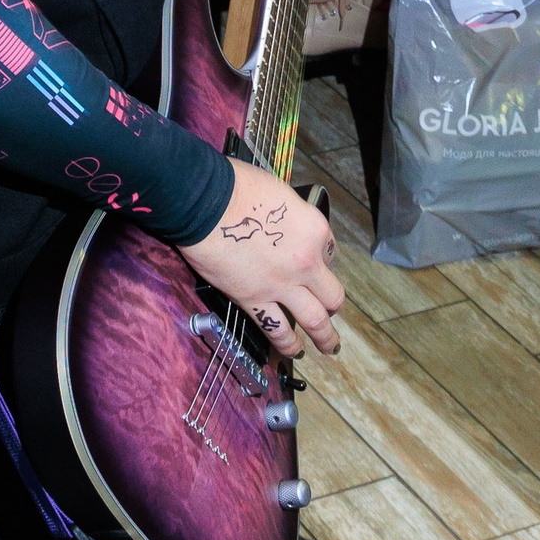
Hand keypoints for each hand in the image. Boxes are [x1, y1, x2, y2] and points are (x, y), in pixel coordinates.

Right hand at [180, 161, 345, 356]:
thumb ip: (291, 218)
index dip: (321, 260)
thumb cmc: (239, 187)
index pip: (329, 253)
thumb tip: (286, 228)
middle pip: (332, 294)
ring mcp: (282, 285)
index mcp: (315, 231)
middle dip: (333, 306)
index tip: (313, 265)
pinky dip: (287, 345)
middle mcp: (307, 262)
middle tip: (332, 312)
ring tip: (330, 347)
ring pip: (315, 320)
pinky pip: (277, 329)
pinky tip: (294, 352)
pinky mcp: (254, 299)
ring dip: (325, 337)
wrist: (207, 201)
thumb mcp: (281, 195)